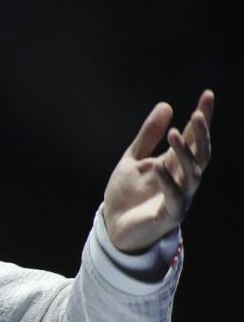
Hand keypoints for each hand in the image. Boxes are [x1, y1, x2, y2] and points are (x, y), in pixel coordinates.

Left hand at [103, 90, 214, 252]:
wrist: (113, 226)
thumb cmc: (127, 194)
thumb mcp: (133, 159)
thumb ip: (148, 135)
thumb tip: (167, 105)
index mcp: (174, 164)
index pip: (193, 138)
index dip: (202, 118)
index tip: (208, 95)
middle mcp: (182, 179)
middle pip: (199, 154)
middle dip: (201, 135)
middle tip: (197, 114)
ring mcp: (180, 197)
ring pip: (192, 174)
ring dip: (185, 154)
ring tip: (175, 134)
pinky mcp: (170, 215)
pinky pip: (174, 198)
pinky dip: (168, 182)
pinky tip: (159, 167)